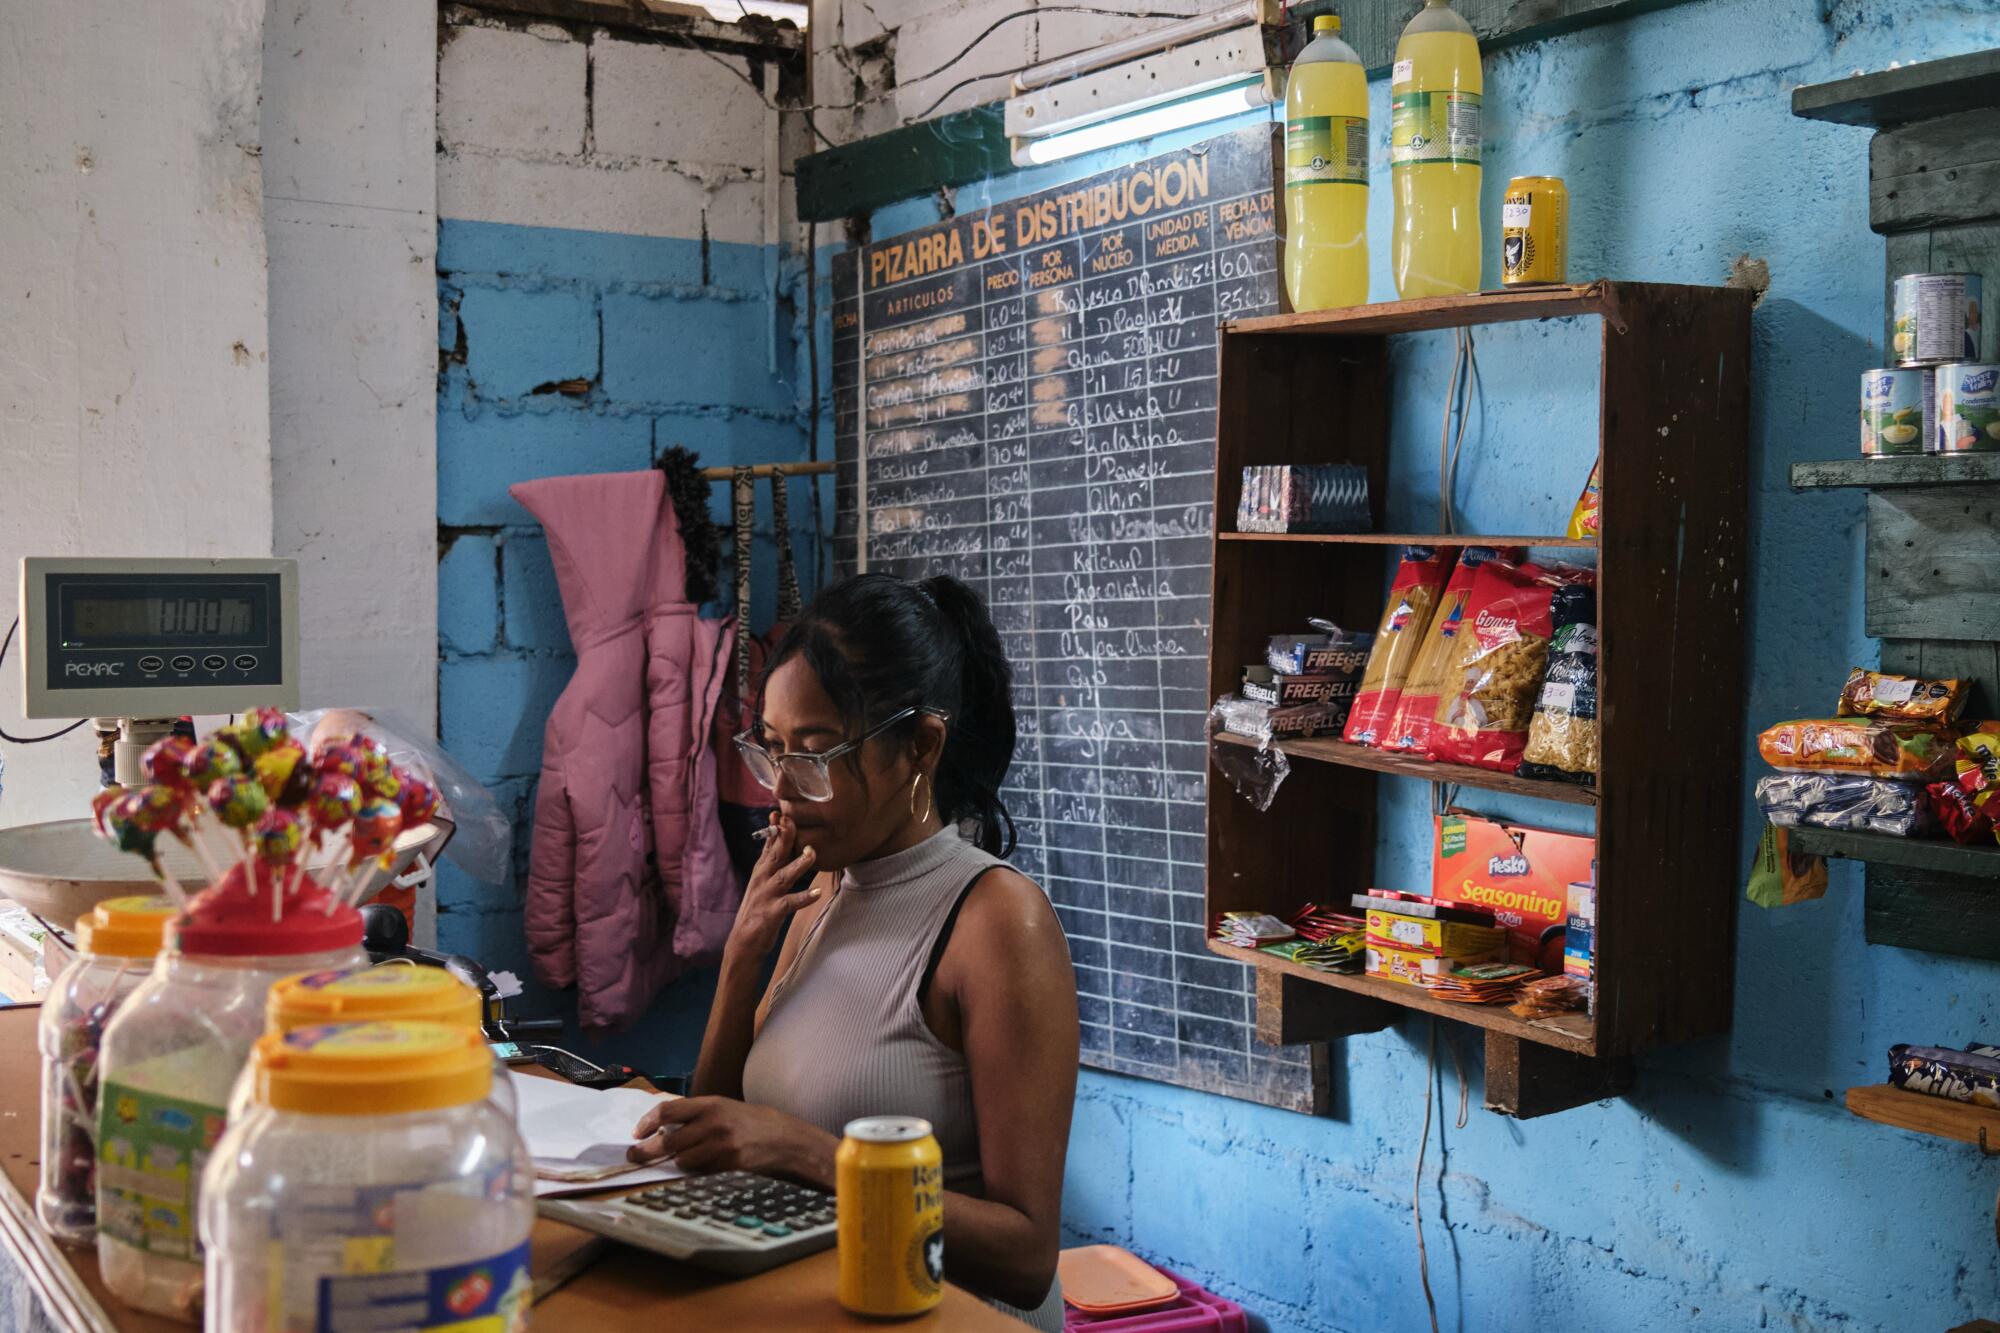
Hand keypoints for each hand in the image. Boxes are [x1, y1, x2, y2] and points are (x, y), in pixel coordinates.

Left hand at [629, 1095, 832, 1178]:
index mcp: (711, 1104)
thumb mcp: (724, 1108)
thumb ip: (695, 1114)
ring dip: (679, 1162)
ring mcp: (722, 1146)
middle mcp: (714, 1123)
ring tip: (687, 1158)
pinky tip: (706, 1166)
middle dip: (647, 1151)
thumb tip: (659, 1127)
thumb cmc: (750, 1122)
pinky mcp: (729, 1166)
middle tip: (634, 1156)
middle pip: (669, 1140)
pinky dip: (697, 1172)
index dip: (647, 1122)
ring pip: (683, 1161)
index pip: (668, 1110)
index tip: (636, 1133)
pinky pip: (700, 1173)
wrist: (784, 1139)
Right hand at [725, 814, 818, 960]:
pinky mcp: (772, 913)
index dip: (775, 828)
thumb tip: (778, 837)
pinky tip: (817, 893)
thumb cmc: (757, 908)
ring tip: (812, 853)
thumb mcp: (761, 880)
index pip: (768, 844)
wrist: (743, 942)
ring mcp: (767, 896)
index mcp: (761, 870)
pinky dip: (804, 898)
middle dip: (784, 837)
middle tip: (793, 820)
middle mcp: (762, 879)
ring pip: (784, 876)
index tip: (780, 812)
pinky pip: (790, 903)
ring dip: (798, 864)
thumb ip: (770, 860)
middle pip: (775, 854)